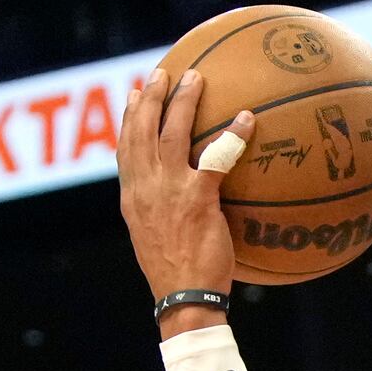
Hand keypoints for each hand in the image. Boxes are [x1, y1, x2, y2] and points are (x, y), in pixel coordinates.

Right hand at [117, 67, 253, 304]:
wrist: (184, 297)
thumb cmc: (176, 276)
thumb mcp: (154, 239)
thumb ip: (159, 212)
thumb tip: (175, 203)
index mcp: (131, 197)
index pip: (124, 148)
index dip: (128, 118)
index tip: (134, 95)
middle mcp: (145, 186)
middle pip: (142, 129)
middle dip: (150, 96)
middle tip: (162, 73)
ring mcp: (169, 189)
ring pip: (172, 131)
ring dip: (184, 100)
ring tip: (196, 78)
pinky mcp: (197, 197)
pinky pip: (218, 157)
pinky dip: (233, 135)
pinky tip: (247, 118)